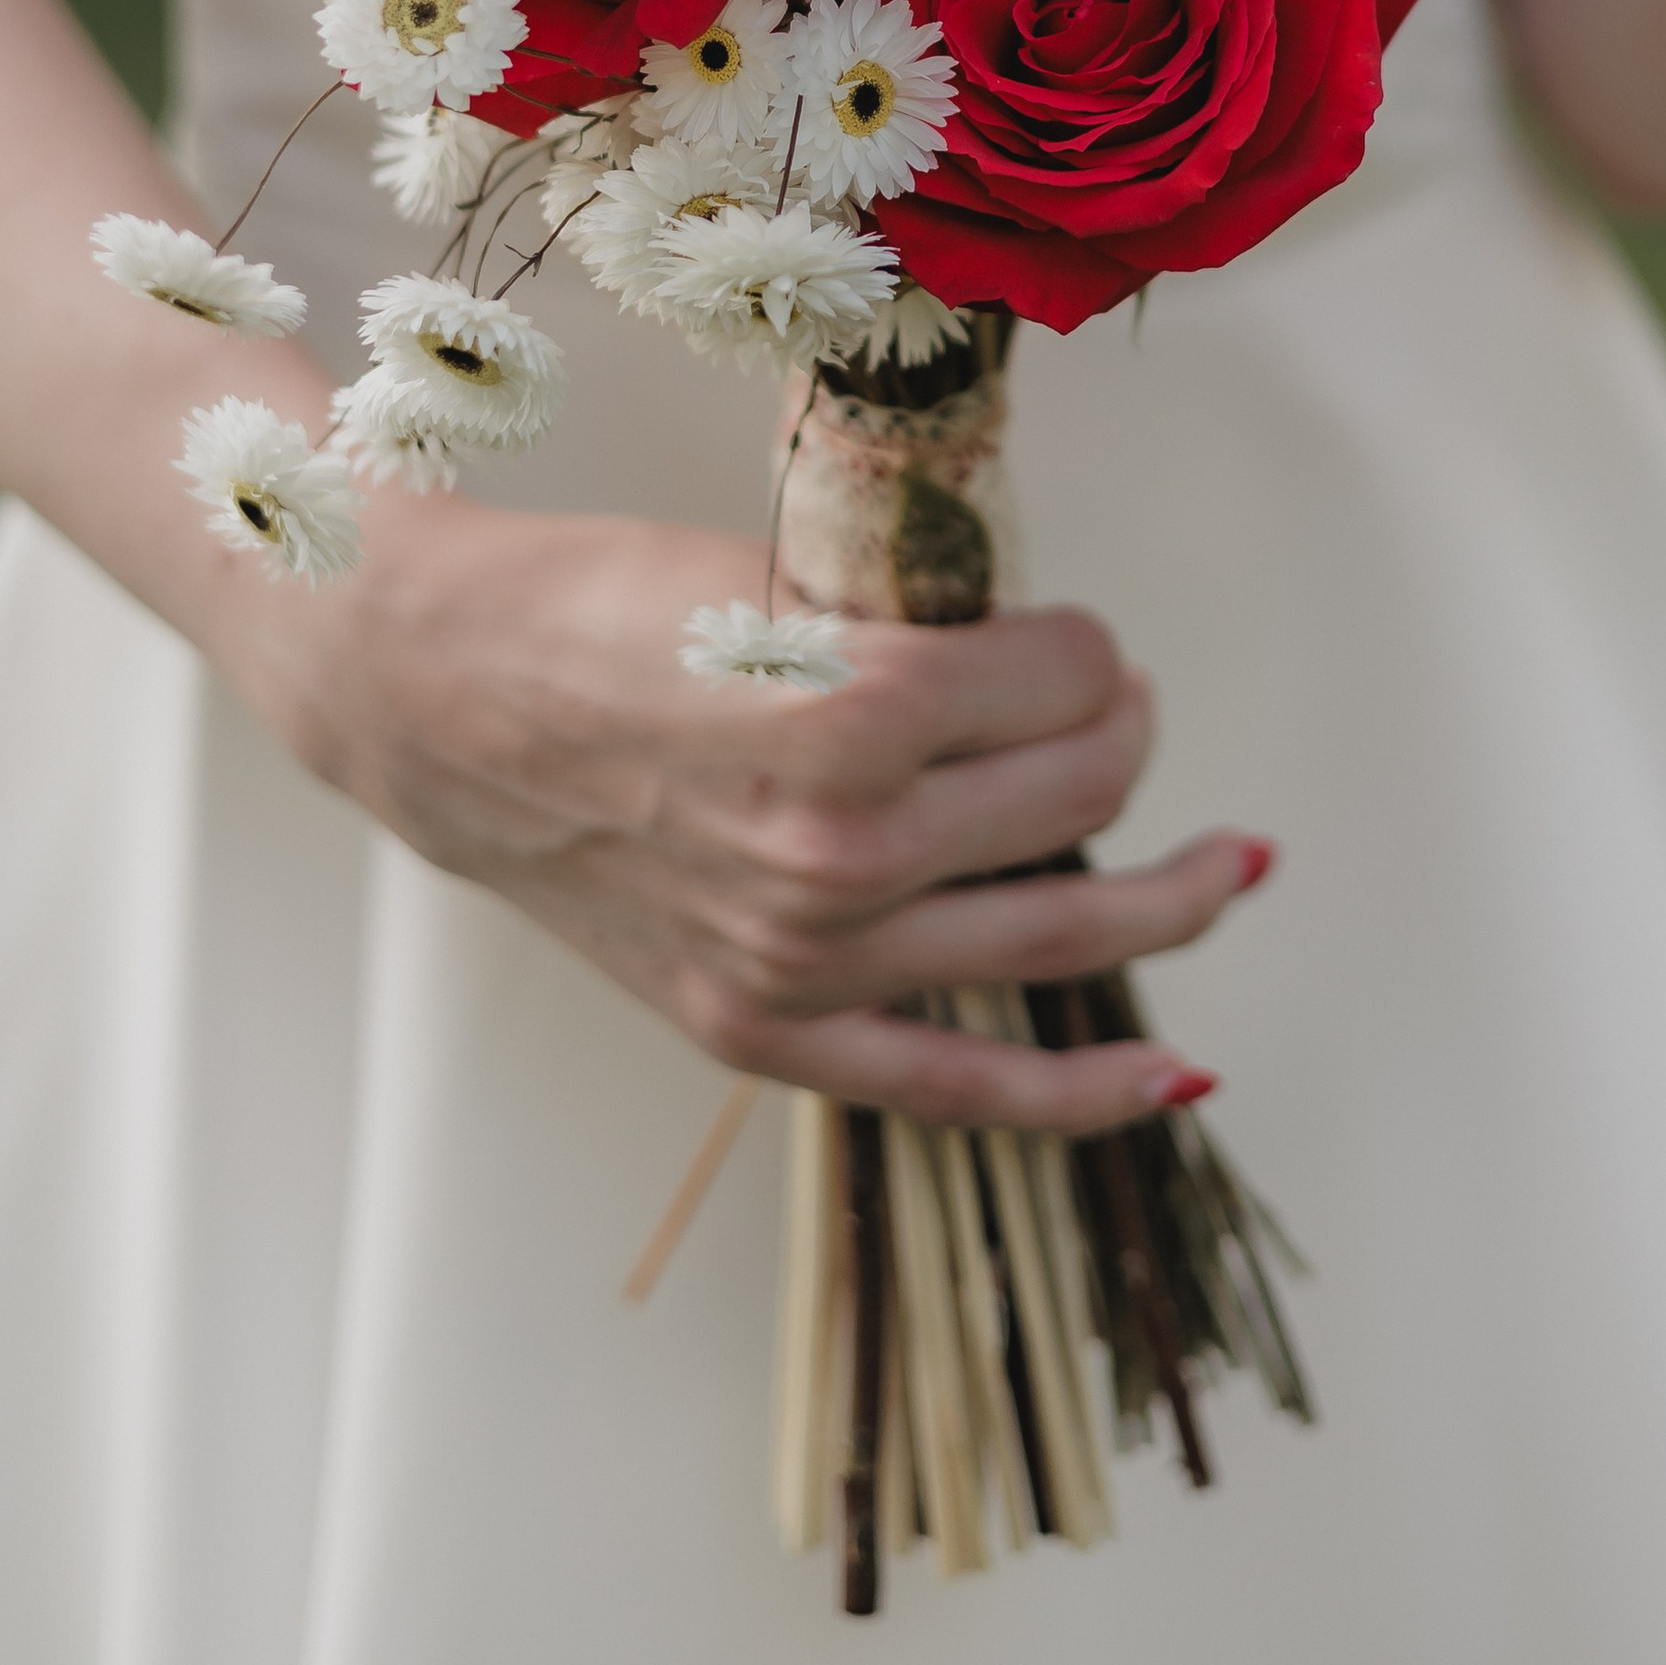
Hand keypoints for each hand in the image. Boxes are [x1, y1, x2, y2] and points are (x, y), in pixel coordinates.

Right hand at [272, 492, 1267, 1133]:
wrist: (432, 695)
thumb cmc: (596, 606)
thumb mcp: (778, 571)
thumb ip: (918, 624)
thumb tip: (1055, 662)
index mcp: (849, 712)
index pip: (1062, 679)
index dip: (1085, 645)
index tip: (1068, 632)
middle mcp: (839, 852)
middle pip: (1077, 793)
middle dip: (1121, 733)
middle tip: (1113, 701)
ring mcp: (804, 958)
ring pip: (1057, 932)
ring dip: (1169, 895)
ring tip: (1233, 864)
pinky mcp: (763, 1027)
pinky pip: (964, 1086)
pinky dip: (1084, 1093)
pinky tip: (1180, 1075)